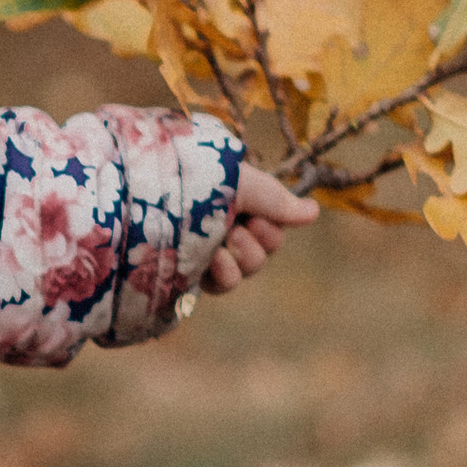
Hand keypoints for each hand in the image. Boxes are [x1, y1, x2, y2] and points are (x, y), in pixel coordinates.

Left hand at [203, 160, 317, 296]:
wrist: (152, 197)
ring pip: (251, 267)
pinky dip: (226, 274)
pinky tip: (214, 261)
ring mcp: (210, 249)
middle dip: (261, 239)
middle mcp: (226, 223)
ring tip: (223, 241)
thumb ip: (276, 200)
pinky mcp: (194, 272)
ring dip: (244, 255)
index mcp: (237, 198)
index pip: (276, 220)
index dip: (275, 222)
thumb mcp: (242, 183)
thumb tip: (314, 212)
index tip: (260, 214)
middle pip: (269, 247)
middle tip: (240, 227)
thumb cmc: (196, 181)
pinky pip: (226, 284)